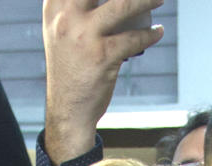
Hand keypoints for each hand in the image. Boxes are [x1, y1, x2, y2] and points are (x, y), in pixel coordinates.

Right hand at [42, 0, 164, 163]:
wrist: (67, 109)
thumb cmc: (69, 65)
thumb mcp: (60, 29)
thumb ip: (73, 5)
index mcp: (55, 6)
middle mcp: (65, 16)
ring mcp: (83, 36)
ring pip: (123, 5)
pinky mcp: (102, 57)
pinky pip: (133, 39)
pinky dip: (150, 35)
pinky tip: (157, 32)